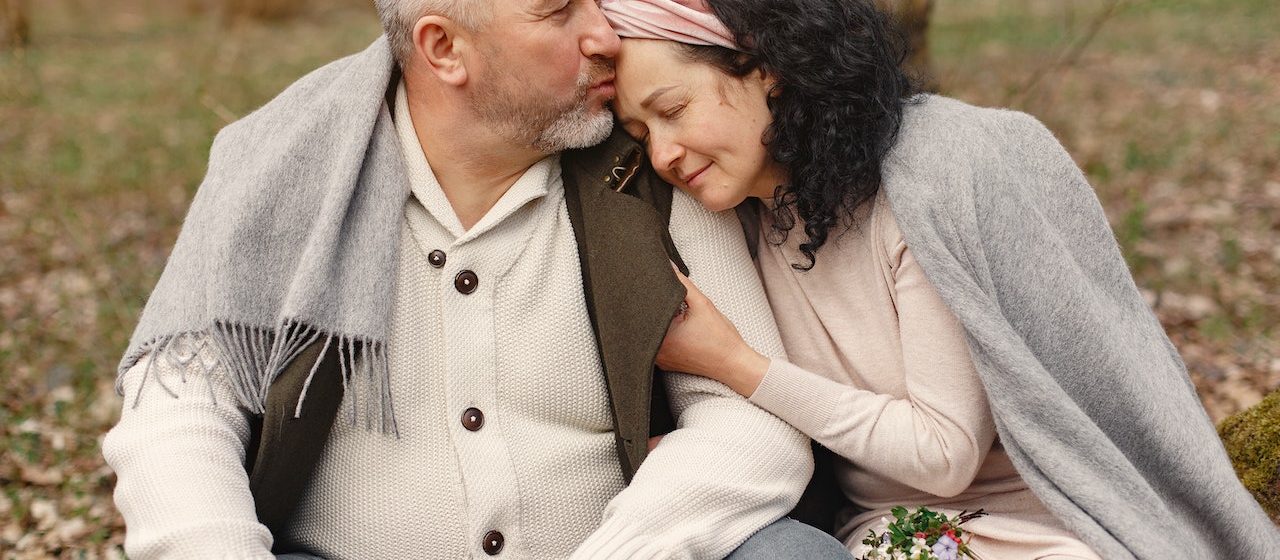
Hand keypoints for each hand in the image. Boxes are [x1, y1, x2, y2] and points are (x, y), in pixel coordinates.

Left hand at [656, 266, 768, 396]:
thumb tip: (668, 266)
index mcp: (660, 336)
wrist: (734, 364)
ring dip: (661, 322)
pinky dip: (665, 334)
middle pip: (646, 320)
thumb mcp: (702, 304)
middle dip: (657, 307)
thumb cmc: (721, 339)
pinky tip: (680, 329)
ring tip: (678, 317)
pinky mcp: (666, 363)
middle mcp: (655, 350)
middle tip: (671, 303)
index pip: (644, 308)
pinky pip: (658, 343)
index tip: (658, 289)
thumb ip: (683, 283)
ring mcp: (659, 359)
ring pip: (652, 332)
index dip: (649, 294)